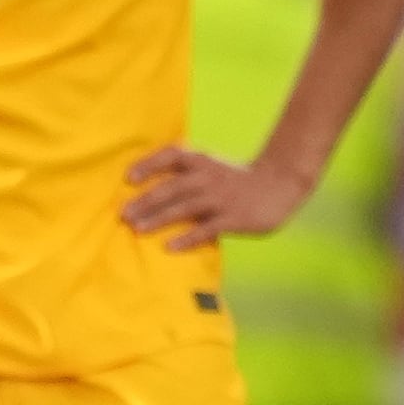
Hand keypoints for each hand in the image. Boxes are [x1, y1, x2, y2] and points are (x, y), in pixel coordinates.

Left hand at [121, 144, 311, 250]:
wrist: (280, 183)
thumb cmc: (241, 178)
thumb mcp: (214, 165)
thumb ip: (189, 171)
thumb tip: (155, 183)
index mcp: (203, 161)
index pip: (170, 157)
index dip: (148, 166)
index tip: (128, 178)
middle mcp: (208, 177)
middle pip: (170, 188)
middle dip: (144, 201)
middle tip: (123, 214)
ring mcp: (220, 199)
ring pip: (183, 209)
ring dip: (157, 219)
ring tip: (137, 229)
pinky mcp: (232, 219)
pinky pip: (205, 230)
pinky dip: (186, 238)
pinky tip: (169, 247)